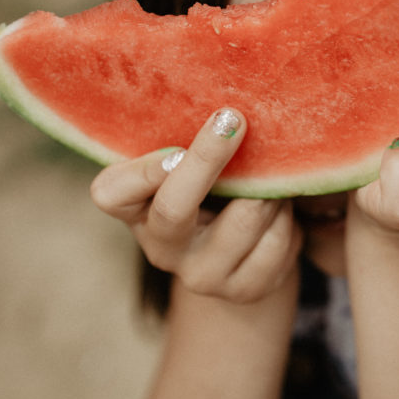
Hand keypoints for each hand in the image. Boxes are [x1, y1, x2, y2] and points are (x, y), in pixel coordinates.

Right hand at [89, 108, 302, 303]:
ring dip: (267, 187)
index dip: (141, 173)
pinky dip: (287, 216)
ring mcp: (201, 276)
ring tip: (272, 175)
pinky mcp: (244, 290)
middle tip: (234, 119)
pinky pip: (278, 240)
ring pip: (245, 217)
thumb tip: (221, 108)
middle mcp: (160, 250)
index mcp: (134, 211)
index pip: (111, 194)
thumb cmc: (207, 190)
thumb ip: (185, 143)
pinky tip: (281, 210)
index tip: (174, 149)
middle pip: (174, 207)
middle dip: (206, 158)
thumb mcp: (184, 169)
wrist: (239, 259)